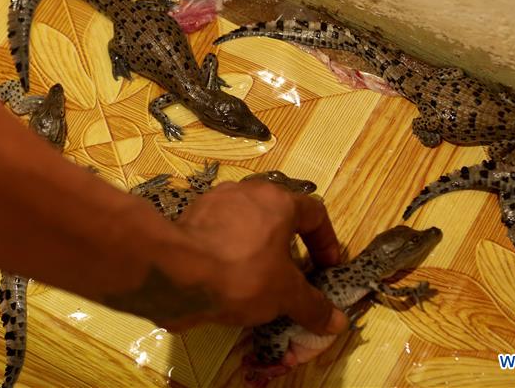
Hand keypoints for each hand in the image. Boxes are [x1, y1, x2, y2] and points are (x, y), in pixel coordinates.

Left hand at [165, 179, 347, 335]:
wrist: (176, 272)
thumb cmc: (242, 274)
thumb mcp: (285, 294)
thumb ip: (313, 306)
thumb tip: (339, 322)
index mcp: (278, 200)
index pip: (314, 213)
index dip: (326, 242)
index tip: (327, 268)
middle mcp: (247, 192)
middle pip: (278, 216)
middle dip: (289, 246)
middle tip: (292, 275)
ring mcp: (215, 202)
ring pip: (246, 223)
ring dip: (257, 249)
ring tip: (258, 280)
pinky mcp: (190, 218)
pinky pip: (219, 234)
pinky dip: (229, 253)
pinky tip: (226, 279)